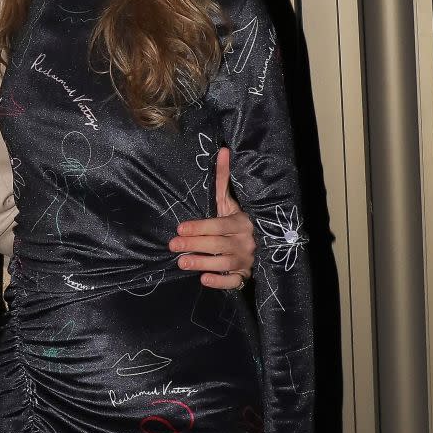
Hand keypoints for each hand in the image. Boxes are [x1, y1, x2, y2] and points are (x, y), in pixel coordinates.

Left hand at [168, 147, 255, 289]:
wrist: (260, 242)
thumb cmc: (235, 219)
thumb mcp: (229, 200)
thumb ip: (223, 179)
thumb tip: (224, 150)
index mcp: (241, 222)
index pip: (219, 225)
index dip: (200, 227)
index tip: (180, 228)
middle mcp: (245, 241)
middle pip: (218, 244)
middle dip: (195, 245)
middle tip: (173, 245)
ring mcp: (246, 260)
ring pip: (224, 263)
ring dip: (203, 263)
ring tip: (182, 263)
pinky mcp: (244, 275)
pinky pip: (234, 281)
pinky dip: (220, 282)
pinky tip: (205, 279)